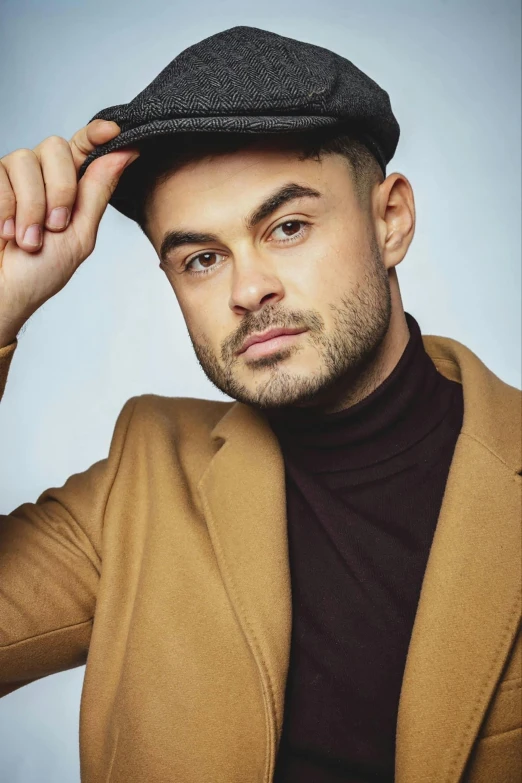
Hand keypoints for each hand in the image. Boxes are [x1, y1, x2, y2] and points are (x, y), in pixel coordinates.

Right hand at [0, 120, 138, 343]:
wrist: (2, 291)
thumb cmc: (39, 273)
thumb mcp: (79, 235)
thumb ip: (97, 192)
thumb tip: (126, 153)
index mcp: (69, 187)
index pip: (84, 147)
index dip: (97, 134)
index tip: (112, 131)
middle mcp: (41, 175)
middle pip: (56, 147)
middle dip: (60, 189)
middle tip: (54, 226)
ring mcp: (11, 176)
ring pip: (24, 160)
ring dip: (31, 208)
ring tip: (28, 240)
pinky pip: (0, 176)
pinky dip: (6, 209)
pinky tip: (5, 233)